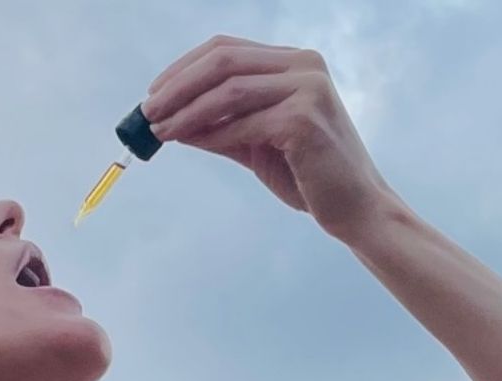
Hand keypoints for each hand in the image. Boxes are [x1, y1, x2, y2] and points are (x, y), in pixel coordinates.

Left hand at [141, 34, 396, 242]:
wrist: (354, 209)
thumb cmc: (308, 176)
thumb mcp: (257, 141)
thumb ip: (220, 125)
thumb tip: (167, 118)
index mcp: (295, 62)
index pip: (227, 49)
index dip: (183, 68)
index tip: (154, 93)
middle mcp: (304, 66)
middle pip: (223, 60)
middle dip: (177, 86)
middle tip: (147, 111)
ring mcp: (307, 89)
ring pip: (228, 90)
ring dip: (186, 111)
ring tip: (159, 130)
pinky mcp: (304, 119)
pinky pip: (242, 124)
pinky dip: (210, 134)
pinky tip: (190, 143)